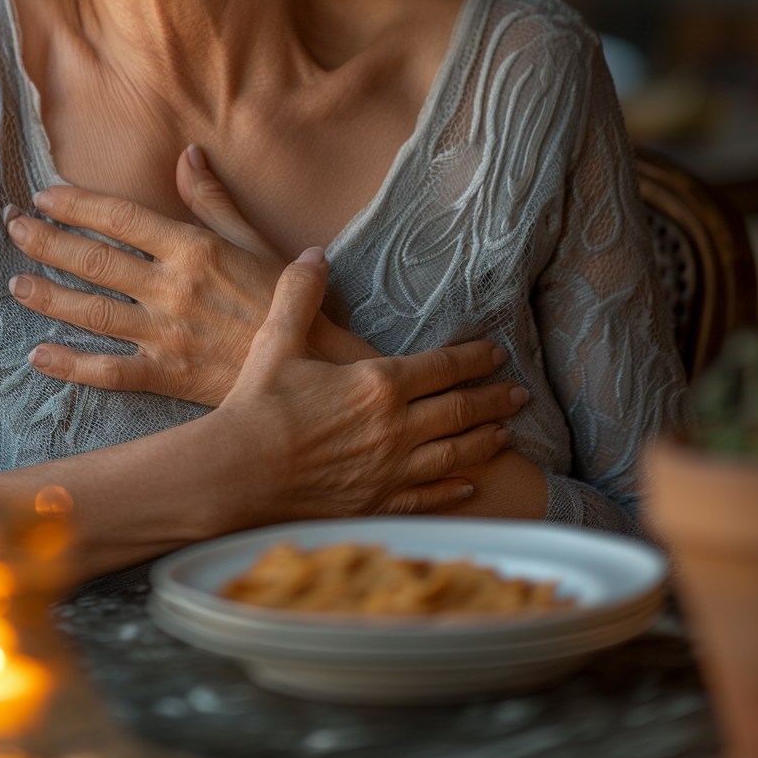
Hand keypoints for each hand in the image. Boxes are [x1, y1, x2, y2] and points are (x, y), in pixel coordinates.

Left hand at [7, 147, 373, 404]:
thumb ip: (212, 198)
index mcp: (193, 248)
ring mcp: (167, 334)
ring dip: (49, 297)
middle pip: (95, 261)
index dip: (77, 205)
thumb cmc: (285, 299)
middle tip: (13, 228)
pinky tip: (39, 356)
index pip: (121, 218)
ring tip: (15, 284)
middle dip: (47, 242)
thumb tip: (187, 153)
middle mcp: (173, 287)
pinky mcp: (168, 376)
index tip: (44, 196)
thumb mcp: (253, 239)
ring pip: (92, 312)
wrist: (313, 367)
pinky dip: (71, 365)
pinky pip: (109, 371)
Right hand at [212, 248, 528, 518]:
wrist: (237, 473)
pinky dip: (453, 489)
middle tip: (520, 393)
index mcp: (378, 383)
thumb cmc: (258, 403)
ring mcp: (389, 471)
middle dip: (493, 399)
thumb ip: (301, 292)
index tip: (496, 353)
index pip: (442, 367)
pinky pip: (427, 497)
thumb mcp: (278, 338)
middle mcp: (395, 428)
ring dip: (483, 441)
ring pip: (452, 454)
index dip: (473, 358)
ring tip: (505, 434)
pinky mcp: (376, 503)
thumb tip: (316, 254)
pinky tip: (468, 485)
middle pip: (459, 411)